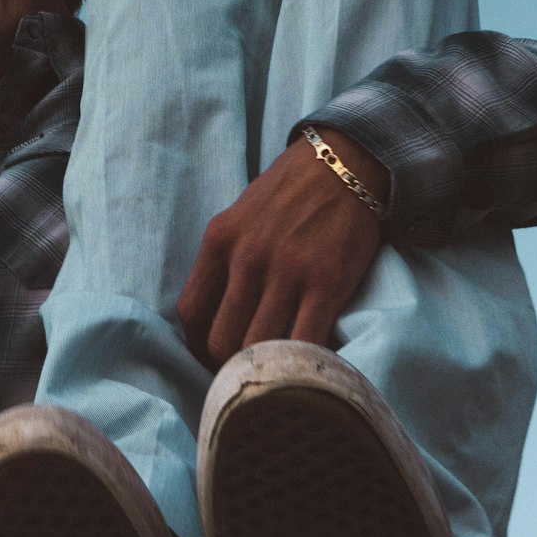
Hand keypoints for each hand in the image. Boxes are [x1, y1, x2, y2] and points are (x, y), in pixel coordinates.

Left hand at [176, 131, 387, 368]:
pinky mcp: (326, 283)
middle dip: (230, 364)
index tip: (213, 358)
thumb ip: (225, 258)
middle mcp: (247, 257)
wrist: (345, 163)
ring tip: (274, 374)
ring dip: (265, 369)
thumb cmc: (291, 191)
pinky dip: (301, 364)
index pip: (190, 312)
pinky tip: (305, 366)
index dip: (197, 346)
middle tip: (248, 371)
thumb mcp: (241, 214)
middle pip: (220, 340)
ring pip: (257, 348)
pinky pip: (304, 343)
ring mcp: (286, 271)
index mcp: (220, 238)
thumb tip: (212, 313)